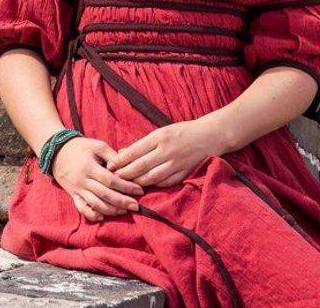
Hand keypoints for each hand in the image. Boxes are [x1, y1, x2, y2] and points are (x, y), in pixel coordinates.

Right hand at [49, 136, 144, 221]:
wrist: (57, 152)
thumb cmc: (80, 147)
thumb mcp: (97, 145)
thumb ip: (112, 156)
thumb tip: (125, 167)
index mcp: (90, 167)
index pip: (111, 181)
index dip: (126, 187)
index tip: (139, 191)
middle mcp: (83, 181)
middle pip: (105, 195)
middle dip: (122, 202)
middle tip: (136, 206)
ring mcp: (77, 190)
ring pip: (95, 204)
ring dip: (111, 210)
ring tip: (124, 211)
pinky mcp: (73, 195)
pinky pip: (81, 208)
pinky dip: (91, 215)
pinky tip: (102, 217)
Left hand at [107, 120, 226, 187]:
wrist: (210, 135)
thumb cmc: (182, 132)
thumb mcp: (161, 132)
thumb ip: (144, 144)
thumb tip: (123, 153)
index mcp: (160, 137)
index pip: (135, 151)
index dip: (120, 160)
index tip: (109, 165)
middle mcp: (167, 151)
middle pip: (141, 166)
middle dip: (125, 173)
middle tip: (113, 178)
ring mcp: (177, 163)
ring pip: (152, 177)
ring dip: (137, 182)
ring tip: (126, 185)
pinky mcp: (184, 173)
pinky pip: (165, 183)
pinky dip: (154, 186)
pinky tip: (145, 187)